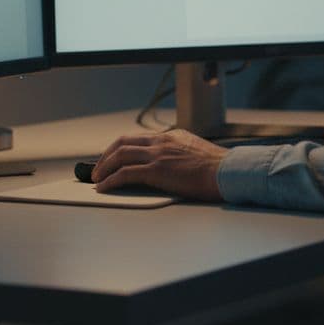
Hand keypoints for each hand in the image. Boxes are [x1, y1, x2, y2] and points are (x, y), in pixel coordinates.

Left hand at [92, 129, 227, 201]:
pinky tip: (104, 187)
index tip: (113, 157)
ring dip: (103, 167)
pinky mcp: (156, 170)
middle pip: (123, 142)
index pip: (139, 138)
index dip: (122, 148)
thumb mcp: (197, 152)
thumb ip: (181, 153)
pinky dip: (110, 180)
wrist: (228, 172)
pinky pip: (125, 173)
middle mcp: (162, 141)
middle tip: (98, 167)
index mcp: (172, 137)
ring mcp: (158, 154)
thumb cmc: (219, 168)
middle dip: (106, 155)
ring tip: (96, 178)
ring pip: (120, 156)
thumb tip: (173, 164)